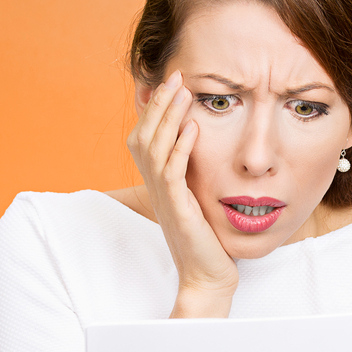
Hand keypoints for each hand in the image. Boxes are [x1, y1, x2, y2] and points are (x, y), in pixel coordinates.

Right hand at [127, 69, 238, 314]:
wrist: (207, 277)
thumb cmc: (207, 241)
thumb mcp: (198, 200)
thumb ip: (194, 175)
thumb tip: (204, 147)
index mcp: (159, 184)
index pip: (145, 138)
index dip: (152, 110)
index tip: (169, 83)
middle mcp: (156, 188)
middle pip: (144, 135)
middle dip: (159, 103)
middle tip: (175, 75)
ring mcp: (164, 198)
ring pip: (155, 148)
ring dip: (169, 117)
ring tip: (183, 91)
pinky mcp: (178, 209)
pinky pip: (173, 172)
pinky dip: (180, 147)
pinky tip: (193, 127)